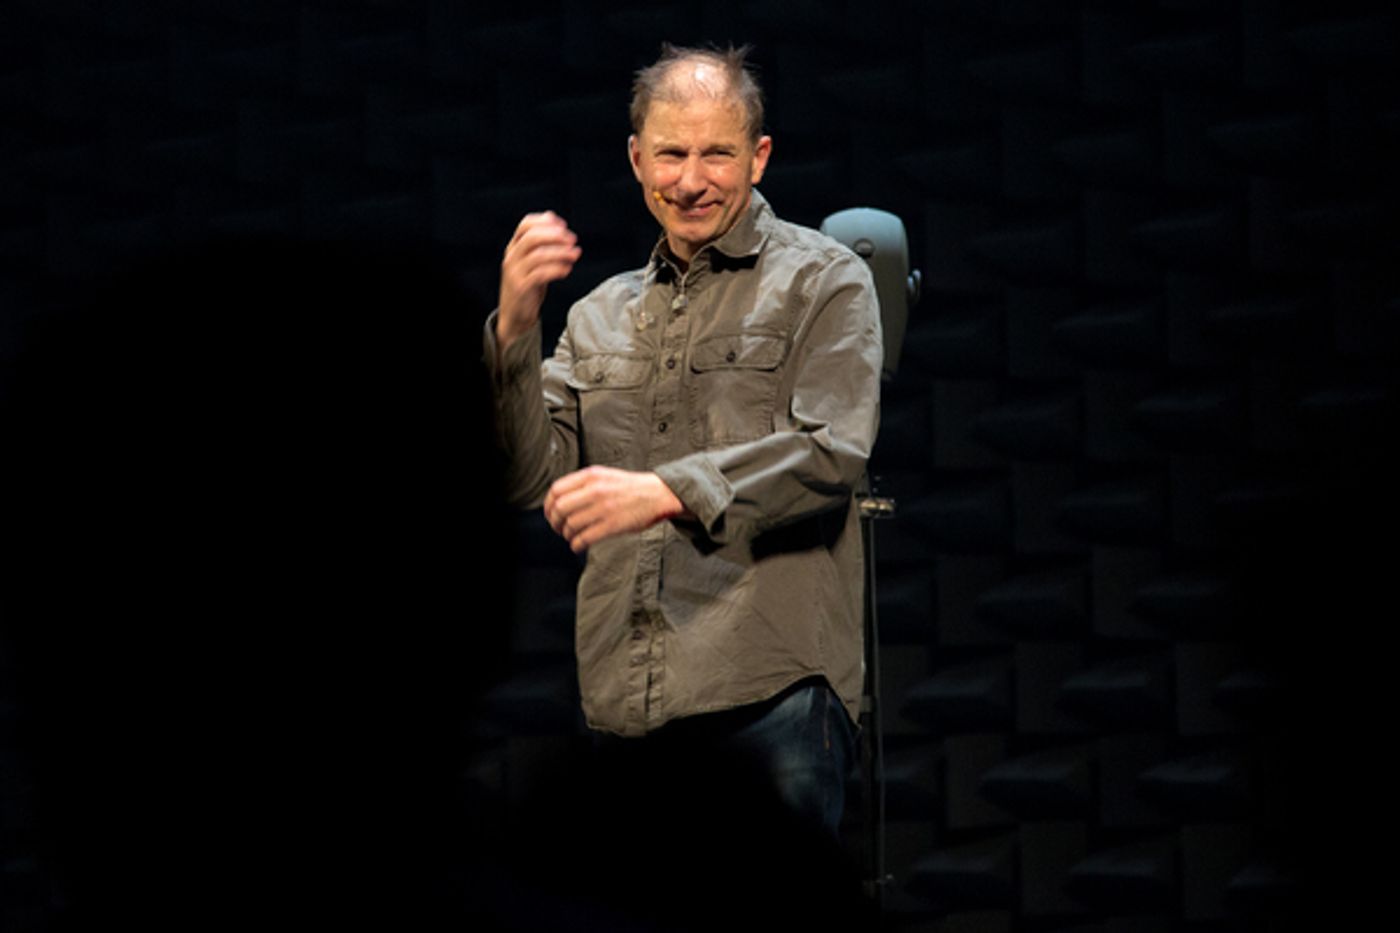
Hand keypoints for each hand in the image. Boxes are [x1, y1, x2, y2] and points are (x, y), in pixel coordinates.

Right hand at [498, 211, 581, 349]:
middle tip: (572, 240)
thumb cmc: (528, 286)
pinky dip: (556, 270)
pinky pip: (540, 274)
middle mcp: (511, 257)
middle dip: (555, 235)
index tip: (563, 226)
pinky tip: (567, 270)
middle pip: (532, 237)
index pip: (525, 224)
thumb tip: (558, 223)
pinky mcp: (521, 287)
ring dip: (560, 252)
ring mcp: (514, 272)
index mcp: (513, 247)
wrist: (514, 315)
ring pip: (538, 255)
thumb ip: (542, 244)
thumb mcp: (532, 262)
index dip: (544, 221)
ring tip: (575, 254)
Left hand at [543, 466, 686, 552]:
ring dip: (566, 534)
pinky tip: (578, 545)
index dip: (547, 505)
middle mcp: (594, 490)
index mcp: (591, 476)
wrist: (658, 494)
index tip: (549, 513)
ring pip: (570, 525)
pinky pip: (584, 538)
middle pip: (559, 509)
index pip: (556, 490)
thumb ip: (583, 484)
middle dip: (554, 522)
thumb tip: (559, 499)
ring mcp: (603, 508)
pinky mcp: (612, 525)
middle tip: (558, 528)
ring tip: (570, 537)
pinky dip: (576, 545)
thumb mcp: (604, 475)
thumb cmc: (630, 487)